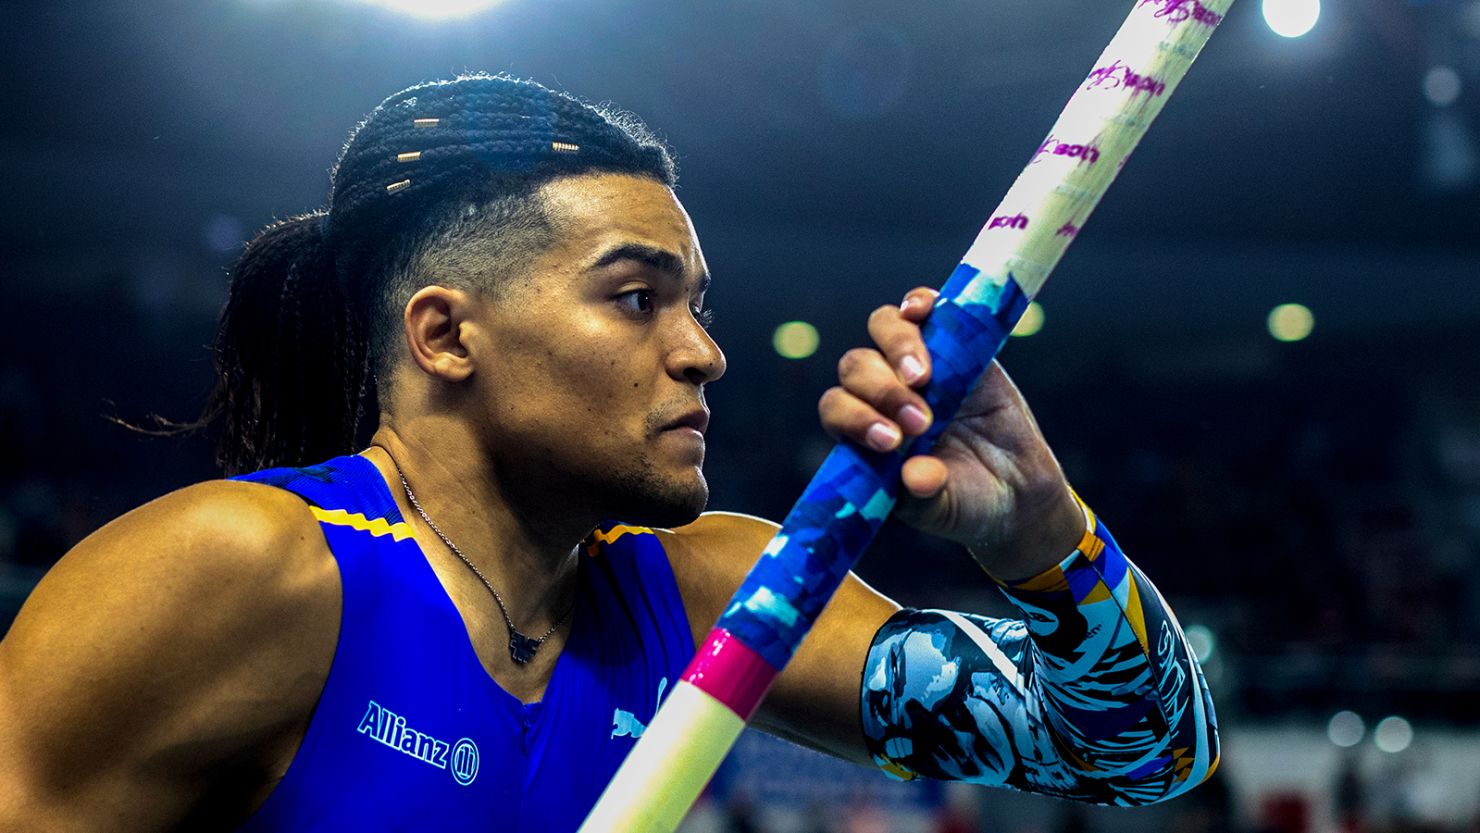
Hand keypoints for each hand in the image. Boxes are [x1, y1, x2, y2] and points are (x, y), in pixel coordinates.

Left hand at [818, 287, 1086, 579]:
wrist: (1015, 491)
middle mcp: (882, 393)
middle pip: (856, 366)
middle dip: (882, 391)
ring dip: (898, 347)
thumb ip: (925, 495)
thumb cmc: (964, 501)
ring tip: (925, 378)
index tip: (889, 442)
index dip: (855, 418)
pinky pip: (925, 310)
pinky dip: (919, 302)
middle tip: (920, 422)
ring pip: (884, 329)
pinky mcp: (956, 344)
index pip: (837, 409)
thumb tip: (915, 476)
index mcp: (864, 431)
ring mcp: (917, 364)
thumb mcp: (943, 509)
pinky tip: (922, 310)